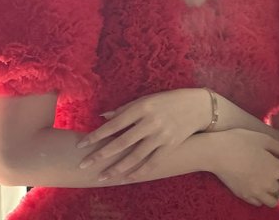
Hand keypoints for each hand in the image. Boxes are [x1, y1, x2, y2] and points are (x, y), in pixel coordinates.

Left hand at [76, 89, 210, 180]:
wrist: (197, 107)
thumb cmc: (167, 100)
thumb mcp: (146, 99)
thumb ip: (125, 109)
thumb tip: (103, 117)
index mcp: (142, 107)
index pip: (114, 124)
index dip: (97, 135)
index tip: (82, 145)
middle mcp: (150, 121)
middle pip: (121, 142)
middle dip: (101, 155)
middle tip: (84, 164)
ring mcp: (161, 135)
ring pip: (135, 156)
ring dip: (117, 168)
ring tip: (102, 176)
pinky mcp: (170, 146)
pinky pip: (152, 163)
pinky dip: (138, 172)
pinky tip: (126, 178)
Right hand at [210, 128, 278, 207]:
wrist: (217, 152)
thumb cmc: (240, 141)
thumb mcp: (263, 138)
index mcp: (276, 168)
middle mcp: (269, 184)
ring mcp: (257, 192)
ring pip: (273, 202)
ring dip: (275, 194)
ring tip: (269, 185)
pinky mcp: (245, 196)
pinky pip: (259, 203)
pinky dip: (261, 198)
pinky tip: (257, 188)